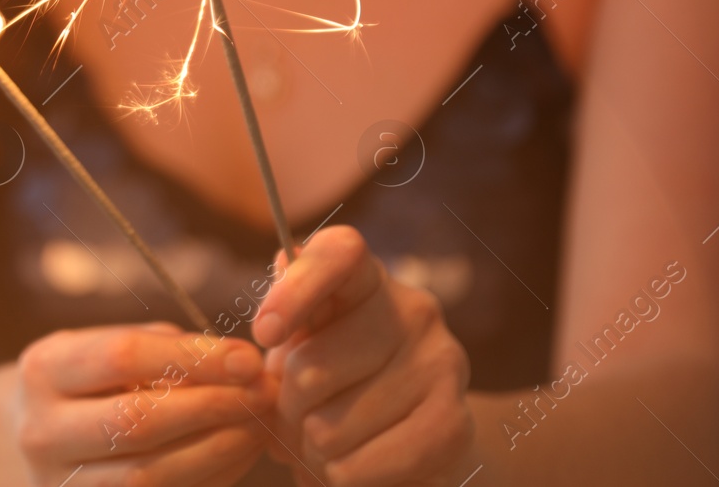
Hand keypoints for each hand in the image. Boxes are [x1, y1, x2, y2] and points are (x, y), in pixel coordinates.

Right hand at [10, 321, 277, 485]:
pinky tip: (239, 454)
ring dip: (217, 449)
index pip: (122, 356)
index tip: (247, 358)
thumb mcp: (111, 346)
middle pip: (136, 421)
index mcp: (45, 370)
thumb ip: (167, 349)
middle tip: (263, 392)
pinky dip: (208, 478)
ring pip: (148, 475)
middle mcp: (41, 432)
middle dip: (212, 406)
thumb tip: (241, 364)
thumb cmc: (92, 380)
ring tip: (258, 425)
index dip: (192, 358)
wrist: (41, 438)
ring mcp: (60, 484)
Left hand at [251, 227, 473, 486]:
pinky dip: (342, 477)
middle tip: (295, 420)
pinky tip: (348, 466)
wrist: (419, 431)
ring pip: (331, 428)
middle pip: (311, 368)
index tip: (265, 332)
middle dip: (287, 409)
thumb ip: (286, 314)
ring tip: (322, 446)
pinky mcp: (453, 424)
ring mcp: (440, 364)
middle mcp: (414, 310)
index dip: (295, 289)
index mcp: (369, 279)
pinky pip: (364, 465)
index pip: (339, 253)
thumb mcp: (304, 342)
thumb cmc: (339, 380)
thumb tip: (281, 262)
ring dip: (311, 451)